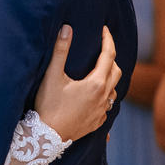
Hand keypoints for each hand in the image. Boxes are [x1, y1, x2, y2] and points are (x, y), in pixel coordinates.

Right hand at [34, 25, 120, 141]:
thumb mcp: (52, 76)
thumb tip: (67, 28)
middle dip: (111, 58)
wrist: (47, 136)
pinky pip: (108, 107)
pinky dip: (104, 97)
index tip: (105, 29)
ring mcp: (102, 112)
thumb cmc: (49, 104)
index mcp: (96, 83)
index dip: (108, 40)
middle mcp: (104, 97)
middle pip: (116, 71)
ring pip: (114, 90)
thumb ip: (60, 50)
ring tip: (98, 72)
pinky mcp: (97, 123)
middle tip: (101, 49)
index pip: (108, 55)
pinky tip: (95, 98)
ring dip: (109, 78)